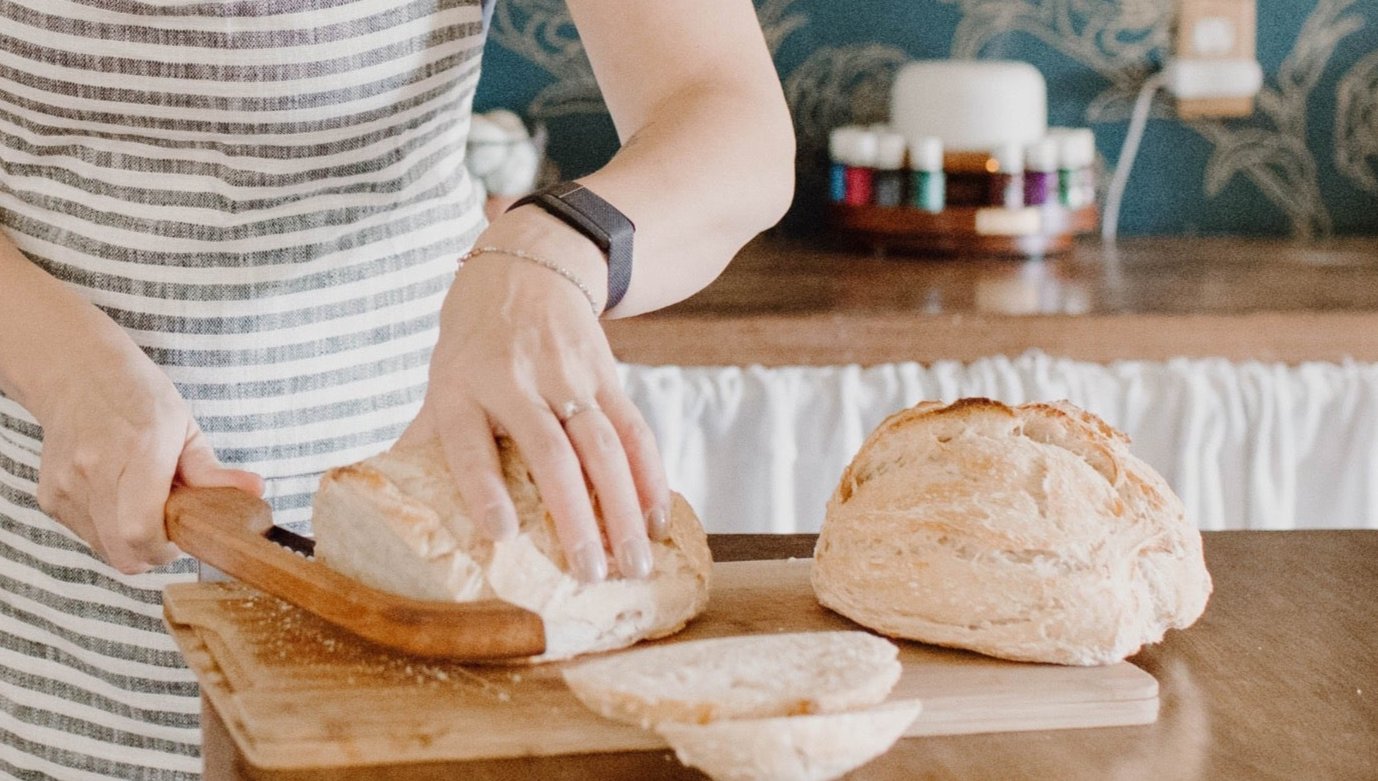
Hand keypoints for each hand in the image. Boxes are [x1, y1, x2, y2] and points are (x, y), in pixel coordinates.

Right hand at [31, 346, 262, 574]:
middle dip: (154, 551)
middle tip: (169, 524)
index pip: (141, 530)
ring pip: (105, 549)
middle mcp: (96, 470)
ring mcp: (67, 486)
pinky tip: (119, 499)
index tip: (183, 535)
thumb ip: (214, 471)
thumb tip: (256, 491)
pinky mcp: (49, 497)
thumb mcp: (185, 426)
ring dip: (130, 541)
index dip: (166, 548)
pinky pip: (86, 536)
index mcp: (139, 451)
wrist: (76, 375)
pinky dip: (108, 530)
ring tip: (143, 504)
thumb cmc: (137, 397)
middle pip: (123, 551)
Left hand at [401, 222, 669, 583]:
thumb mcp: (441, 378)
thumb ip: (426, 439)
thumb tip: (387, 500)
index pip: (469, 443)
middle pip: (551, 454)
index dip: (485, 488)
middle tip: (590, 575)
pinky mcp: (606, 374)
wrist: (530, 262)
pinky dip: (650, 477)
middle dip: (575, 517)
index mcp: (462, 388)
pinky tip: (657, 518)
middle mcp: (516, 381)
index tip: (502, 534)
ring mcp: (567, 376)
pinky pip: (634, 429)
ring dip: (623, 509)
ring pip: (603, 447)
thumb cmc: (475, 338)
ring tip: (633, 563)